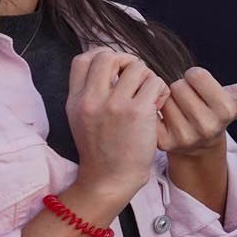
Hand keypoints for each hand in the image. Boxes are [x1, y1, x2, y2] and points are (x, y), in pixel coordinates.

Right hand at [67, 48, 166, 205]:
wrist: (109, 179)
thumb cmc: (102, 150)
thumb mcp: (82, 118)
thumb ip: (89, 93)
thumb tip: (111, 66)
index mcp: (76, 99)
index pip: (83, 59)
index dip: (103, 56)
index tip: (116, 69)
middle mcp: (92, 99)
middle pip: (109, 56)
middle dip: (126, 62)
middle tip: (136, 79)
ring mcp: (115, 104)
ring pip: (137, 67)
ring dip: (148, 78)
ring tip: (149, 96)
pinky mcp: (138, 112)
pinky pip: (156, 83)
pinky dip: (161, 90)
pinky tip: (158, 105)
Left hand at [158, 67, 236, 158]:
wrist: (201, 144)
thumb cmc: (218, 112)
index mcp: (225, 110)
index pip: (196, 74)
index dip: (197, 78)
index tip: (201, 88)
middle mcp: (206, 126)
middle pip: (179, 85)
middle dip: (182, 88)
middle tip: (189, 100)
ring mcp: (185, 136)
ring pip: (165, 98)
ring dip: (169, 99)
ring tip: (180, 109)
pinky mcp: (165, 142)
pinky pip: (152, 112)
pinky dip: (157, 110)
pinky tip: (166, 117)